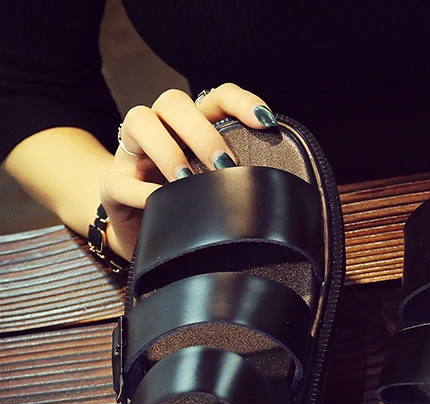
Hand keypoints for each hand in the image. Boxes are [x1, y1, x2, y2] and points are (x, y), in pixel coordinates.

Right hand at [101, 83, 277, 259]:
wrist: (145, 241)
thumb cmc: (189, 212)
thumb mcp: (217, 195)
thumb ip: (239, 185)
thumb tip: (278, 196)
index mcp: (192, 129)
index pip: (216, 97)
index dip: (240, 101)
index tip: (265, 120)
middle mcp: (161, 130)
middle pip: (173, 101)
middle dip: (201, 130)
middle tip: (223, 164)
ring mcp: (132, 154)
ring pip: (139, 119)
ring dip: (167, 149)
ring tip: (187, 181)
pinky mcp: (112, 185)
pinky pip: (120, 180)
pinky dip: (142, 191)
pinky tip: (160, 205)